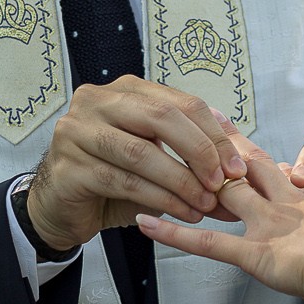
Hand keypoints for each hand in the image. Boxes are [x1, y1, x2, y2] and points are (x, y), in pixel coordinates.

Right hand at [26, 78, 248, 251]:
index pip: (180, 103)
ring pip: (142, 153)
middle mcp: (97, 102)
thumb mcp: (156, 156)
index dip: (214, 134)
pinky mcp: (69, 167)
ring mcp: (77, 132)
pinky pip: (123, 182)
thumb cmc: (114, 177)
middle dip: (199, 152)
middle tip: (221, 183)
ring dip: (181, 182)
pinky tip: (181, 212)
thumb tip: (240, 159)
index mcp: (125, 90)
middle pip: (160, 118)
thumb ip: (191, 151)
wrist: (63, 206)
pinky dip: (159, 199)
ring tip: (205, 204)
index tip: (236, 167)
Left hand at [137, 130, 303, 303]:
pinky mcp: (255, 254)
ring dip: (189, 182)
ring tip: (157, 162)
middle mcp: (288, 206)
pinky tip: (142, 222)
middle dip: (217, 147)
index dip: (253, 152)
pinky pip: (206, 243)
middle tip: (189, 124)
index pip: (279, 168)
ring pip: (222, 196)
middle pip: (245, 167)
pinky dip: (172, 234)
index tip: (233, 133)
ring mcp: (268, 228)